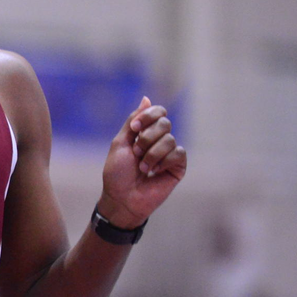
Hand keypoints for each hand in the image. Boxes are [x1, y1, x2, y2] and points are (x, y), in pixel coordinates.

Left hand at [99, 96, 186, 227]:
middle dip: (146, 138)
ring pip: (169, 139)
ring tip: (143, 168)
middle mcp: (160, 140)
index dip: (148, 116)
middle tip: (136, 152)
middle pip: (165, 123)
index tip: (134, 130)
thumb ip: (133, 121)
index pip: (158, 111)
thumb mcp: (120, 143)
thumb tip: (146, 98)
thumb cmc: (117, 173)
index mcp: (146, 132)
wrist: (122, 198)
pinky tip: (155, 173)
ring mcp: (170, 153)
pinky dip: (163, 162)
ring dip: (151, 154)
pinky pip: (178, 153)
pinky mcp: (179, 166)